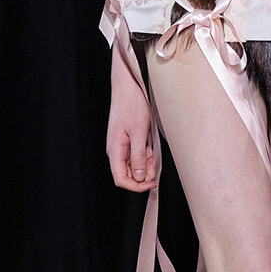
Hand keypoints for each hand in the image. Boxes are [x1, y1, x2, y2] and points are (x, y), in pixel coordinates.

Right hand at [106, 50, 156, 190]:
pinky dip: (147, 153)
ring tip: (153, 148)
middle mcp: (116, 150)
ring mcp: (122, 145)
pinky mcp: (129, 139)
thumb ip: (139, 156)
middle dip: (145, 172)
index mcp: (115, 150)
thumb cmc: (132, 105)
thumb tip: (140, 178)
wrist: (129, 85)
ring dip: (147, 162)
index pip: (121, 179)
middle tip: (155, 159)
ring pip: (135, 165)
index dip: (136, 186)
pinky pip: (138, 154)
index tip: (152, 183)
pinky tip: (151, 144)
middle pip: (129, 174)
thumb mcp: (139, 132)